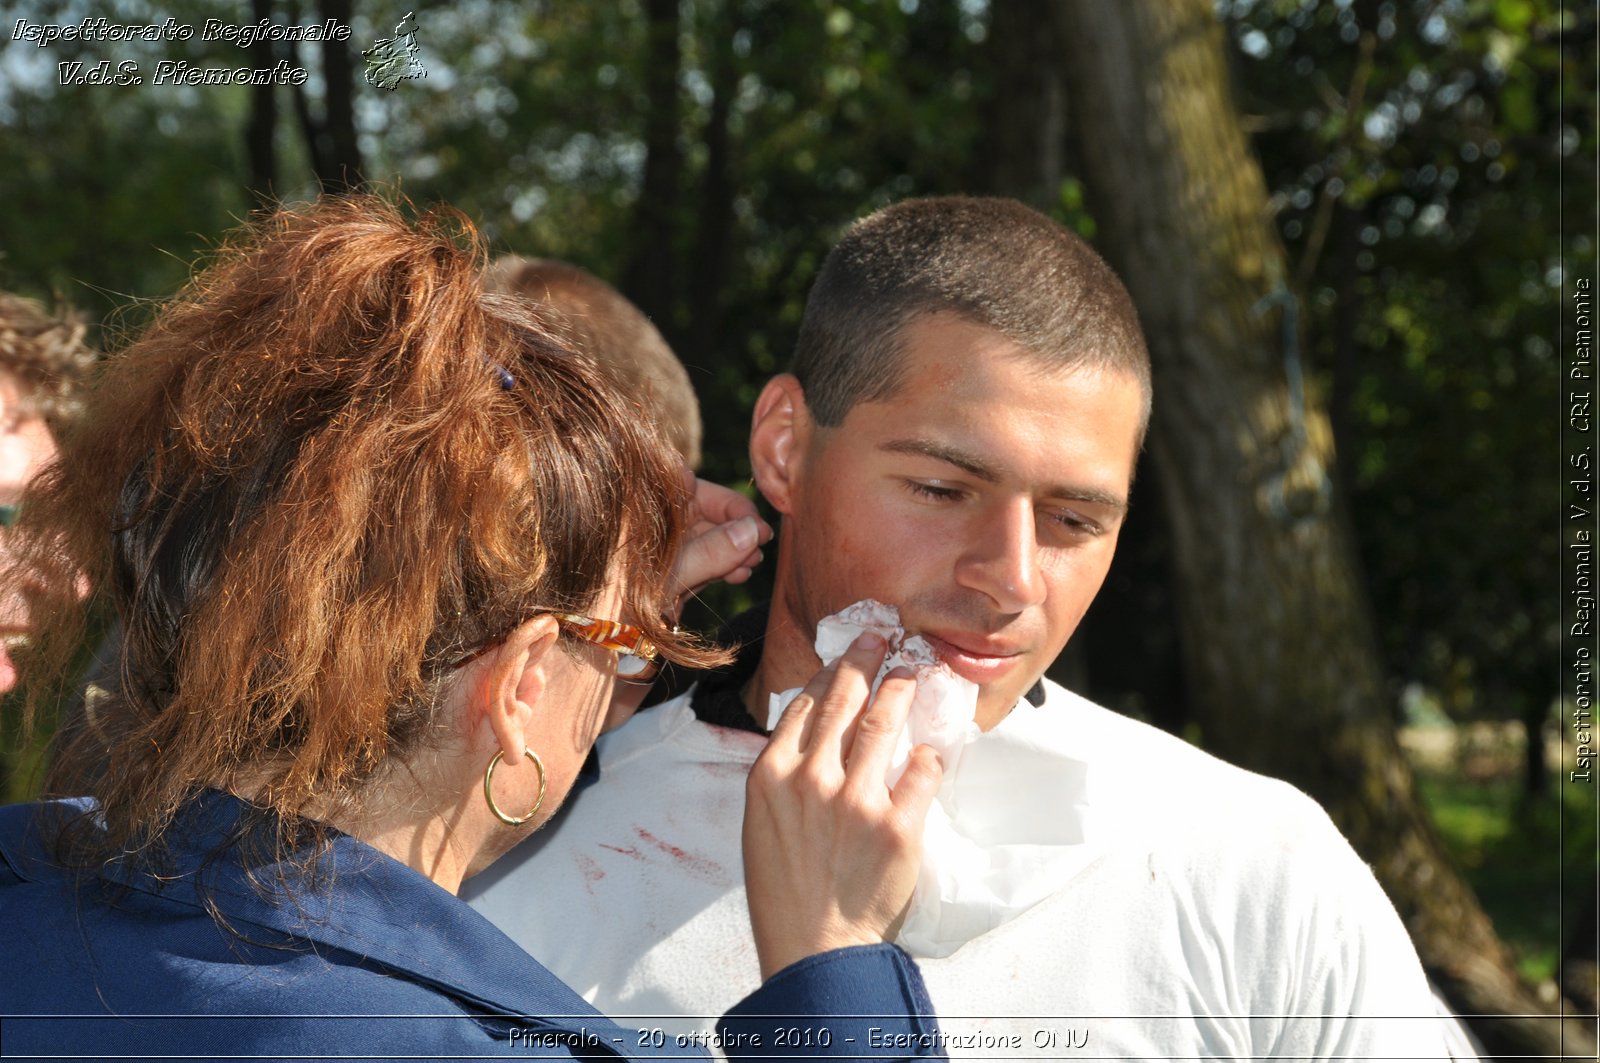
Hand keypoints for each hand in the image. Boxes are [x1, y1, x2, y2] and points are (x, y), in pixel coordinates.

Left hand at [602, 473, 772, 732]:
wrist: (583, 672)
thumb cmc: (609, 619)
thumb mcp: (663, 582)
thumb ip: (707, 554)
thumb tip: (751, 530)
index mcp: (630, 518)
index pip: (680, 486)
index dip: (720, 499)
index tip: (751, 517)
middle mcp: (641, 533)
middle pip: (696, 513)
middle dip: (731, 525)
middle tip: (760, 542)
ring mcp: (652, 560)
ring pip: (701, 541)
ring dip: (731, 548)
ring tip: (752, 563)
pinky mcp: (662, 585)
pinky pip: (698, 566)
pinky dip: (721, 567)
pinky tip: (740, 573)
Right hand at [741, 632, 943, 978]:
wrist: (815, 947)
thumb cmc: (785, 889)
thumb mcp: (763, 822)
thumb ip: (785, 775)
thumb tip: (816, 733)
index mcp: (771, 775)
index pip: (806, 703)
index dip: (832, 670)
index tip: (849, 651)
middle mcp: (811, 779)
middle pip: (845, 698)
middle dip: (867, 658)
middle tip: (885, 637)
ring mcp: (856, 801)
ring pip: (884, 722)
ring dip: (902, 688)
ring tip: (913, 670)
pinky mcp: (897, 826)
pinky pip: (922, 770)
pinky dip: (929, 755)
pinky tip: (933, 748)